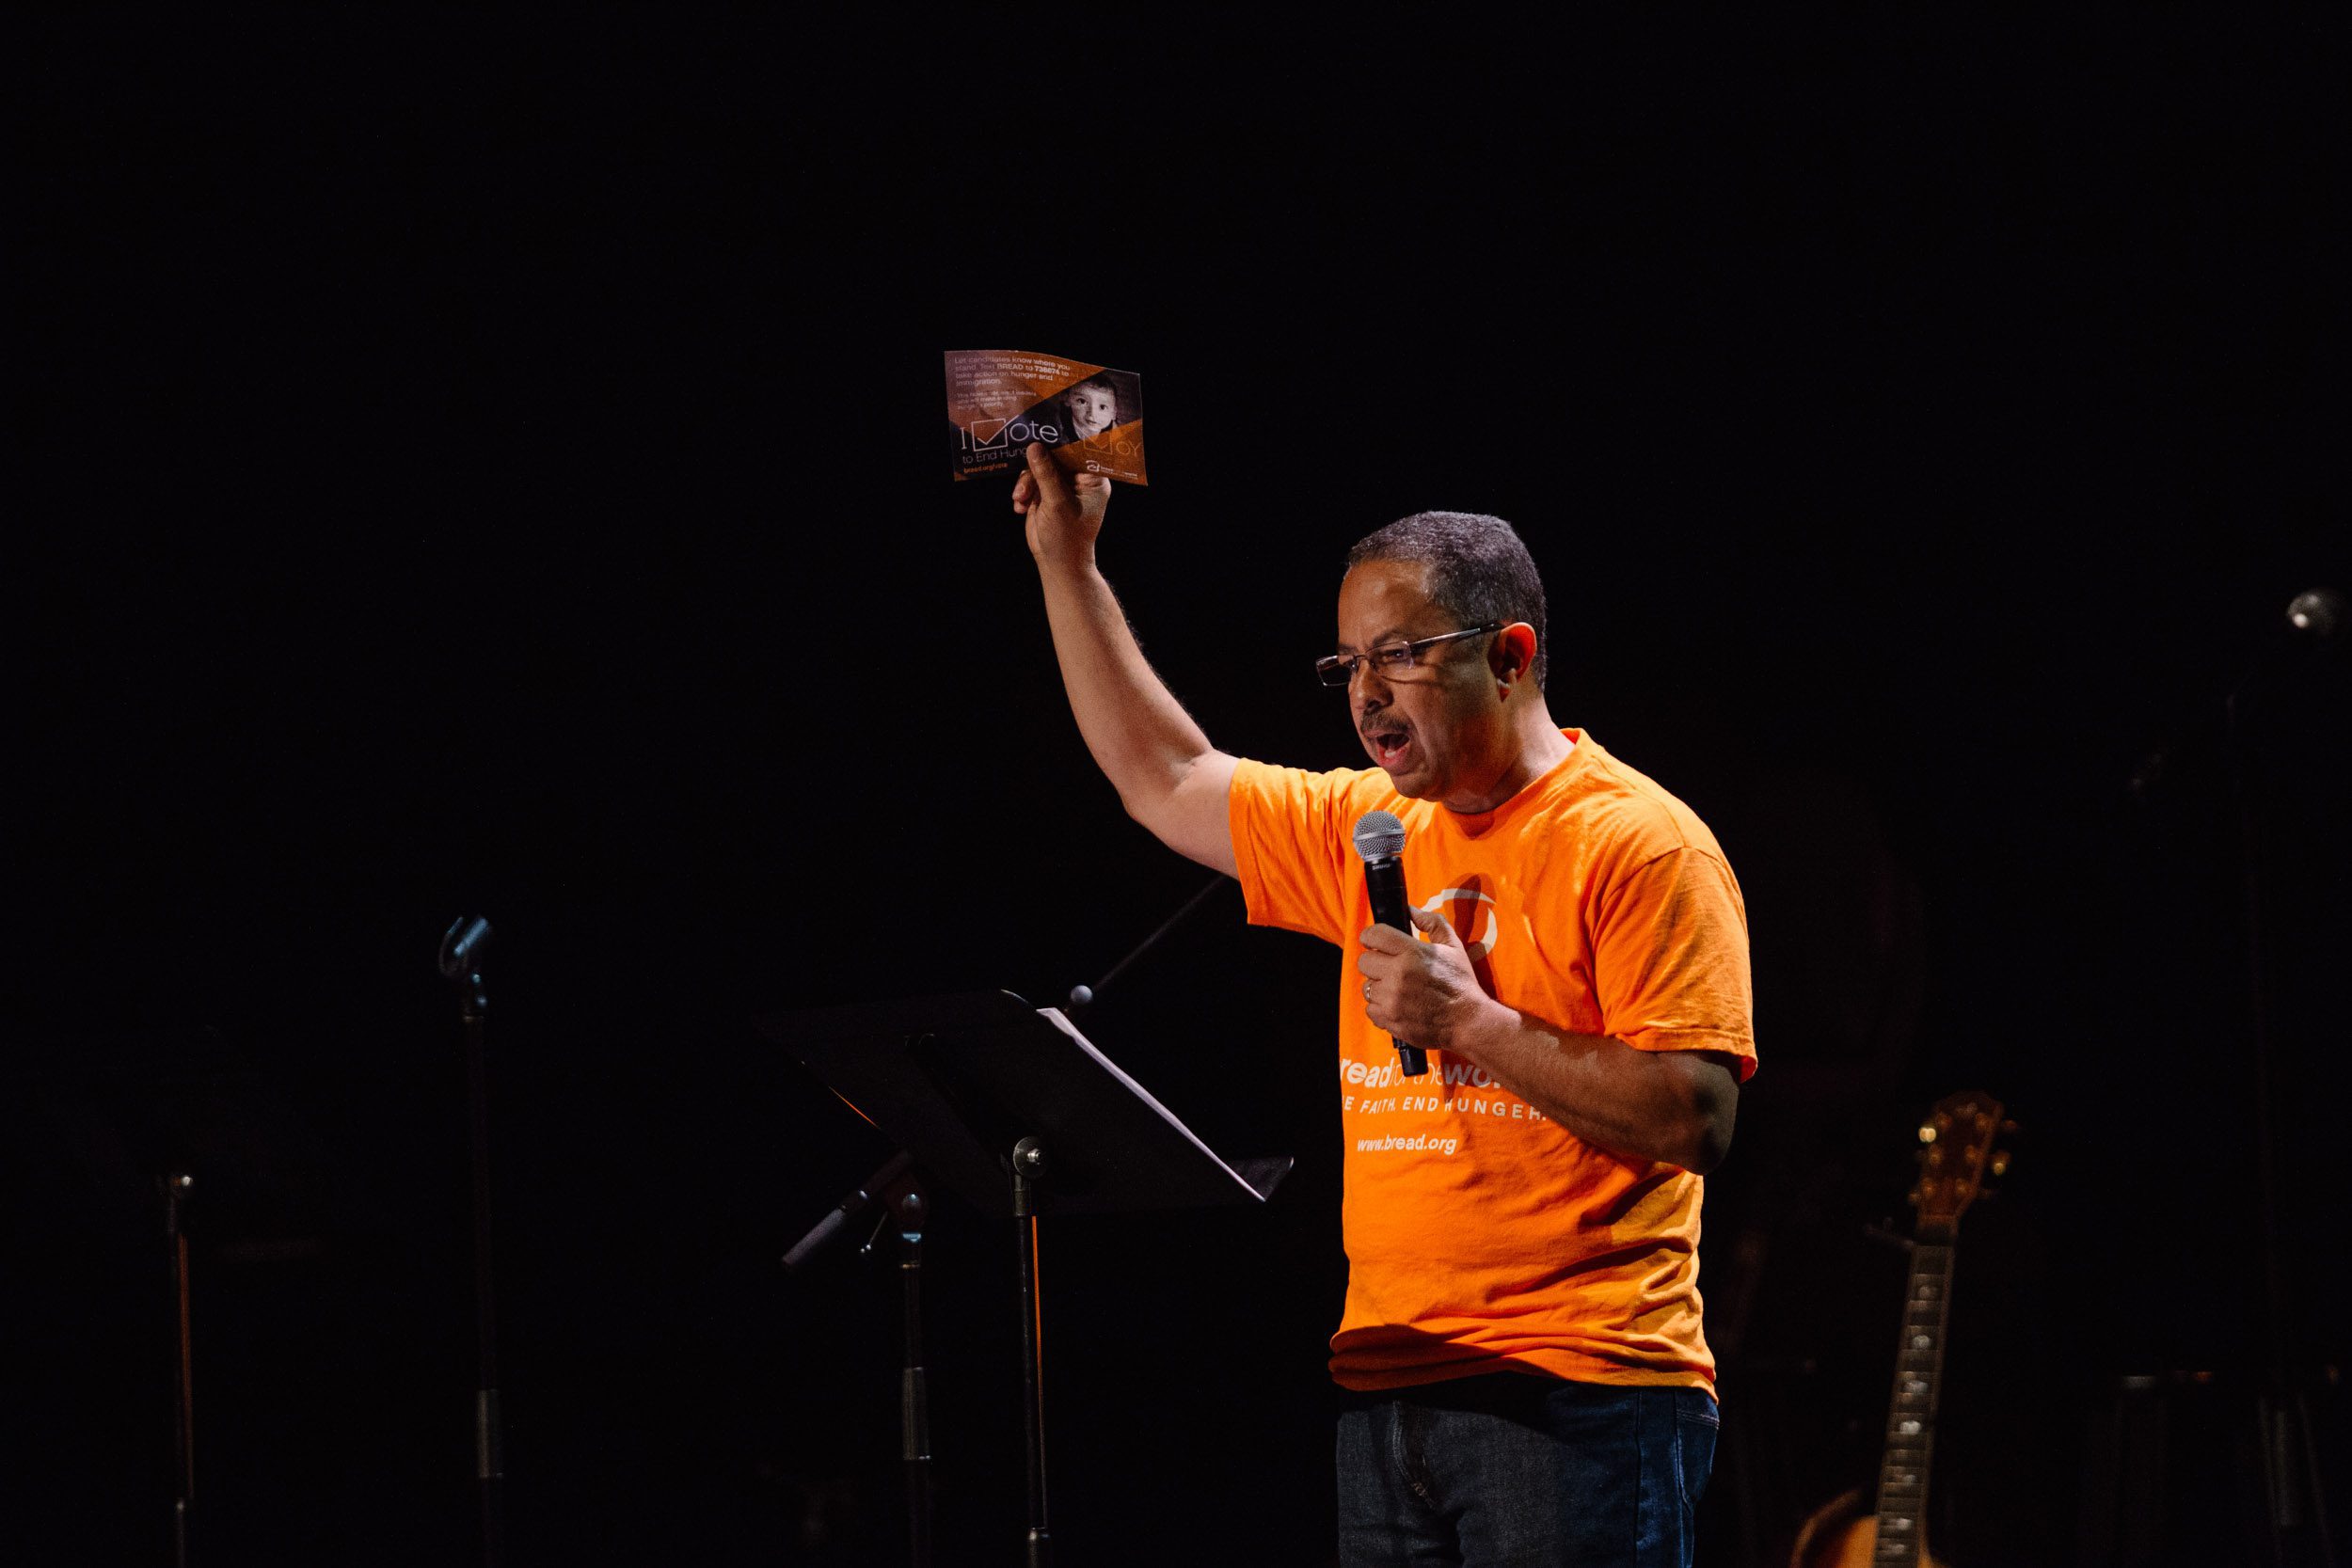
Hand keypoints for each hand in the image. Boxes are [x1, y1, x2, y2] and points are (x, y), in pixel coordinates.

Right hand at [1012, 441, 1110, 568]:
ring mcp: (1060, 486)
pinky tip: (1020, 507)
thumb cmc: (1067, 537)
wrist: (1056, 564)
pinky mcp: (1044, 494)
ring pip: (1037, 469)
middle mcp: (1077, 480)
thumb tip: (1034, 446)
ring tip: (1020, 500)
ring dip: (1025, 484)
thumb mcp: (1057, 504)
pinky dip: (1022, 493)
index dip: (1058, 443)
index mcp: (1092, 479)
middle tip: (1024, 485)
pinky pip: (1029, 482)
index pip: (1077, 451)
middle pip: (1053, 457)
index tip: (1039, 436)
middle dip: (1035, 469)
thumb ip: (1046, 474)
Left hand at [1356, 906, 1499, 1052]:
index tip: (1374, 942)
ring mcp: (1392, 999)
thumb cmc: (1461, 982)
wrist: (1467, 1021)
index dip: (1371, 936)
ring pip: (1367, 987)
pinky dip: (1381, 1008)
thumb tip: (1410, 910)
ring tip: (1396, 989)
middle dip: (1375, 962)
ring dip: (1379, 987)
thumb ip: (1432, 922)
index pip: (1374, 934)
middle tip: (1388, 967)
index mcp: (1412, 952)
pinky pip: (1370, 1009)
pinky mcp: (1390, 1019)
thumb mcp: (1453, 945)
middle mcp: (1398, 974)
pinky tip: (1397, 1005)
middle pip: (1364, 961)